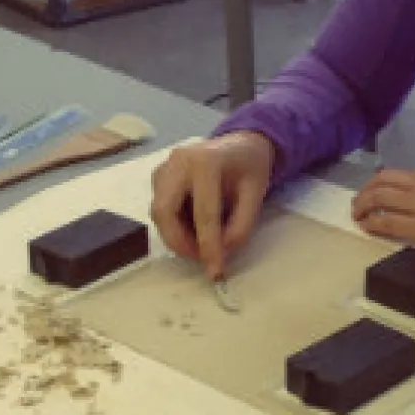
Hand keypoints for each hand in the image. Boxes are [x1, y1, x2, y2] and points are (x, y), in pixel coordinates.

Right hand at [149, 132, 274, 279]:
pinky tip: (193, 226)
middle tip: (201, 257)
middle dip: (180, 242)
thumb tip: (222, 252)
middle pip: (164, 212)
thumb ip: (241, 225)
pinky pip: (160, 208)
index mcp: (206, 161)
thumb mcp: (256, 195)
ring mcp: (164, 168)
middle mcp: (177, 162)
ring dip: (176, 235)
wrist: (240, 144)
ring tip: (202, 241)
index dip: (209, 245)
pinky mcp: (158, 177)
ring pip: (158, 212)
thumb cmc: (249, 167)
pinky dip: (174, 225)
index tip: (215, 270)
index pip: (204, 212)